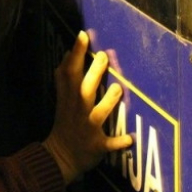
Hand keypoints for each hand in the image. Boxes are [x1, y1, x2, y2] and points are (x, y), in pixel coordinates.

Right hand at [42, 31, 132, 182]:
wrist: (60, 156)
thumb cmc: (65, 122)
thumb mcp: (60, 99)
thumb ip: (64, 77)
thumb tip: (69, 52)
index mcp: (69, 97)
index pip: (70, 71)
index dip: (76, 53)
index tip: (82, 35)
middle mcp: (78, 110)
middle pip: (85, 89)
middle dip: (94, 73)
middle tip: (103, 56)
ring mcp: (88, 128)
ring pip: (98, 112)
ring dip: (108, 101)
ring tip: (117, 89)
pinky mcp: (97, 145)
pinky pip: (109, 143)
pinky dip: (119, 142)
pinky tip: (130, 138)